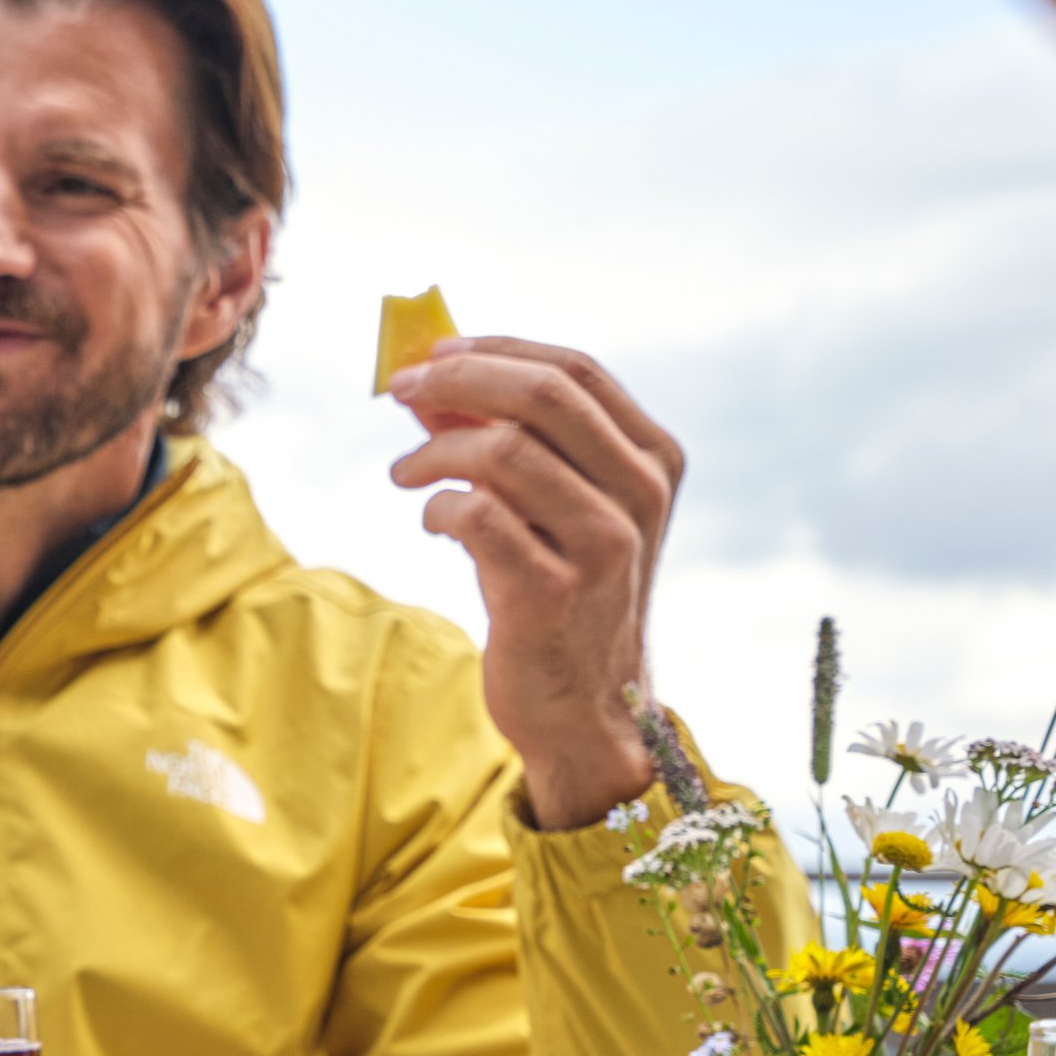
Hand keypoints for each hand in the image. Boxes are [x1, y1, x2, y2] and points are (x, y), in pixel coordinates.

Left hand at [389, 333, 686, 830]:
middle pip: (542, 393)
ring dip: (435, 451)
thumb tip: (432, 380)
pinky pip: (475, 514)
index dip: (498, 350)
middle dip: (458, 379)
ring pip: (503, 450)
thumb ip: (514, 440)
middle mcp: (640, 494)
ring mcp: (603, 544)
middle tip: (401, 391)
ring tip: (406, 472)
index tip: (436, 353)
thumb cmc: (563, 591)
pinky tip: (433, 522)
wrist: (586, 706)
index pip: (576, 369)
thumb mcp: (560, 506)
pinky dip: (438, 507)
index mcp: (653, 459)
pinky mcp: (551, 592)